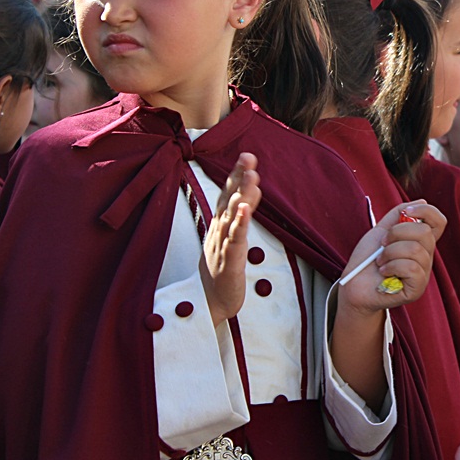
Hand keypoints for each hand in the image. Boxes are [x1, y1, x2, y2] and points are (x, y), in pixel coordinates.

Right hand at [200, 153, 260, 326]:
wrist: (208, 302)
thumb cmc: (219, 270)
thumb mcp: (228, 240)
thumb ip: (237, 218)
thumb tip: (247, 197)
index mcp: (218, 225)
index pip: (227, 195)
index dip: (235, 175)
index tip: (245, 156)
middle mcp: (218, 231)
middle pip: (229, 199)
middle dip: (238, 177)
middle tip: (248, 156)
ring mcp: (222, 244)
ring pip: (232, 216)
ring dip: (242, 195)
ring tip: (252, 176)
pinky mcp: (229, 261)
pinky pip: (235, 240)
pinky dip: (240, 224)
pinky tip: (246, 210)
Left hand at [337, 201, 445, 316]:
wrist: (353, 285)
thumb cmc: (366, 259)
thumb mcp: (380, 230)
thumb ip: (398, 214)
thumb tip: (422, 201)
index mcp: (419, 242)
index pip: (439, 222)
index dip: (427, 212)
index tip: (406, 212)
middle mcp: (425, 257)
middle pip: (425, 232)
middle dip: (397, 233)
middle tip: (382, 244)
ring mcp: (423, 273)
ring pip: (416, 250)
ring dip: (390, 252)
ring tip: (380, 261)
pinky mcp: (417, 288)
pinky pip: (412, 268)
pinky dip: (392, 266)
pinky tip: (384, 272)